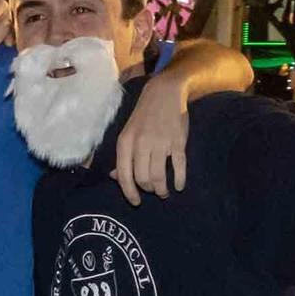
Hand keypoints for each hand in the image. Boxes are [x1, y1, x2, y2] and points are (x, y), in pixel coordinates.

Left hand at [113, 73, 191, 204]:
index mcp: (125, 143)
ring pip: (158, 176)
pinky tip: (178, 186)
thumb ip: (122, 157)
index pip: (124, 175)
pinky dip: (179, 180)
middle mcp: (141, 144)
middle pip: (142, 178)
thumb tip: (115, 178)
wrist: (164, 94)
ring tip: (164, 192)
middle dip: (148, 190)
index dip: (129, 192)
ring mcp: (160, 143)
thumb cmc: (143, 117)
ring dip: (161, 189)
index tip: (136, 202)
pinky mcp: (178, 141)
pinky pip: (179, 166)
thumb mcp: (127, 135)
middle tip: (153, 191)